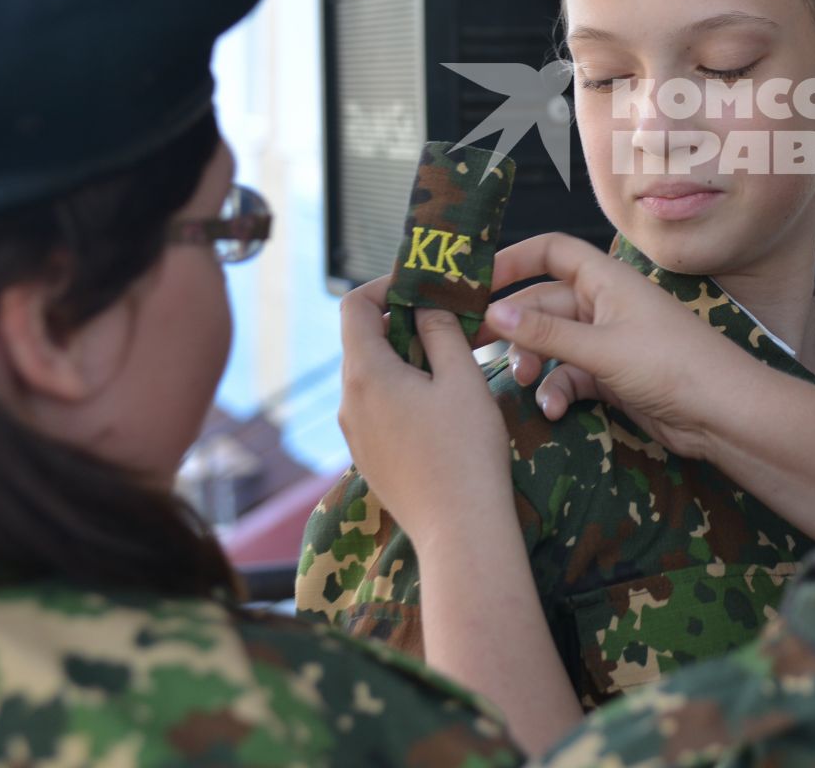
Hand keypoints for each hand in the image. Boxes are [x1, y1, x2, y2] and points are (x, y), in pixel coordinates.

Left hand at [336, 276, 514, 551]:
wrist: (459, 528)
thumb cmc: (465, 449)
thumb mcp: (462, 378)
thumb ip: (441, 332)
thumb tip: (426, 308)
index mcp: (366, 373)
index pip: (353, 306)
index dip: (384, 286)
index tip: (421, 287)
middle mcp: (349, 402)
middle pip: (362, 342)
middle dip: (402, 324)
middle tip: (447, 323)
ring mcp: (354, 434)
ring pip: (371, 378)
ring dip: (404, 361)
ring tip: (450, 366)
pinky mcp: (368, 458)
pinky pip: (376, 410)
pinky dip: (401, 393)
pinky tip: (440, 408)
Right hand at [477, 233, 763, 460]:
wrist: (723, 414)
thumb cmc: (673, 365)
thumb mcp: (601, 348)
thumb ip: (546, 333)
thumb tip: (493, 312)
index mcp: (608, 280)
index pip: (553, 251)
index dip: (514, 260)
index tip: (476, 283)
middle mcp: (606, 305)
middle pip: (545, 303)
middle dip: (513, 324)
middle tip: (474, 346)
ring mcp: (610, 342)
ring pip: (554, 344)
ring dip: (534, 362)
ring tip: (520, 381)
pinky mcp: (614, 377)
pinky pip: (572, 376)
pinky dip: (558, 390)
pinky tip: (553, 409)